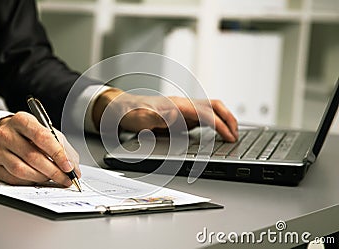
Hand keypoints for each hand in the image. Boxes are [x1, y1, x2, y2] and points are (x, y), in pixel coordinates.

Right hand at [0, 112, 79, 185]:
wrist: (5, 134)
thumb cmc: (30, 134)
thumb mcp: (49, 134)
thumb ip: (64, 149)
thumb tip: (74, 168)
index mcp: (22, 120)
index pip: (42, 137)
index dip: (58, 154)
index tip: (68, 167)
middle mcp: (6, 133)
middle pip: (32, 156)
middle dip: (54, 171)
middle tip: (65, 178)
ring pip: (22, 170)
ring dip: (42, 177)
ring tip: (52, 178)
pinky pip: (14, 179)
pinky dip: (30, 181)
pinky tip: (38, 178)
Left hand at [93, 89, 237, 141]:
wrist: (120, 108)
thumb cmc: (129, 113)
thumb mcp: (139, 118)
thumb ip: (156, 117)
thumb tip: (173, 114)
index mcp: (175, 105)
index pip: (205, 112)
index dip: (220, 124)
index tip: (229, 136)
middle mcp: (182, 104)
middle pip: (213, 105)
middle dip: (228, 118)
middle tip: (236, 134)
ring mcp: (182, 108)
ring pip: (210, 109)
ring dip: (223, 119)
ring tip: (230, 134)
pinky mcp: (181, 114)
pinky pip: (203, 116)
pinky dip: (214, 123)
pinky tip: (215, 133)